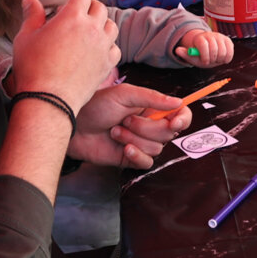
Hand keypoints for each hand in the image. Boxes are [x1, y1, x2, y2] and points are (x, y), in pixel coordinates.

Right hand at [10, 0, 120, 112]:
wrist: (48, 100)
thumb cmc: (33, 68)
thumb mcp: (26, 37)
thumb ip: (32, 15)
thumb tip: (30, 0)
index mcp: (72, 17)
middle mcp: (92, 28)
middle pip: (99, 7)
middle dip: (89, 5)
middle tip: (80, 10)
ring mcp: (102, 46)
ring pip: (111, 26)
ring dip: (102, 23)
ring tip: (90, 29)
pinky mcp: (108, 64)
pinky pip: (115, 47)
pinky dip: (108, 45)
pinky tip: (98, 49)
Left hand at [68, 81, 191, 168]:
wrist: (74, 126)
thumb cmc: (96, 105)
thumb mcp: (125, 95)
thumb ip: (153, 98)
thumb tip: (179, 102)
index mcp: (152, 108)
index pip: (180, 115)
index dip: (182, 120)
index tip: (173, 122)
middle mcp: (150, 125)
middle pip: (168, 133)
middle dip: (146, 128)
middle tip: (125, 120)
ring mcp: (141, 142)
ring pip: (156, 148)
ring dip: (134, 139)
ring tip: (115, 131)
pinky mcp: (131, 158)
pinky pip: (147, 162)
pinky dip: (137, 155)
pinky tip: (124, 149)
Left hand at [179, 28, 233, 67]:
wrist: (209, 49)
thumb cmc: (200, 54)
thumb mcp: (192, 57)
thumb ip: (185, 54)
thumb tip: (177, 50)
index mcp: (200, 38)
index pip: (203, 45)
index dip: (205, 55)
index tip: (205, 62)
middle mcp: (211, 35)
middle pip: (214, 48)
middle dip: (212, 59)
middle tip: (210, 62)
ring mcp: (220, 37)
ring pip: (223, 51)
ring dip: (220, 59)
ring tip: (216, 60)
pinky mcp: (228, 40)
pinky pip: (230, 51)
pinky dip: (227, 58)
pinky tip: (222, 59)